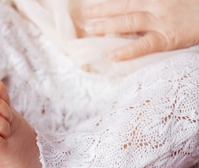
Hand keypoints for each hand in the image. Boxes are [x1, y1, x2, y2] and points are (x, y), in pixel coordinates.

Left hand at [81, 0, 198, 60]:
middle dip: (103, 10)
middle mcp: (156, 5)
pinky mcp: (166, 38)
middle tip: (85, 15)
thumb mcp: (168, 0)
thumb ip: (146, 2)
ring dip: (108, 25)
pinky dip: (128, 51)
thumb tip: (128, 8)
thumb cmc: (189, 7)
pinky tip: (112, 56)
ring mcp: (161, 21)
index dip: (109, 2)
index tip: (91, 5)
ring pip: (130, 22)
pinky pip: (144, 45)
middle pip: (125, 6)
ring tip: (90, 29)